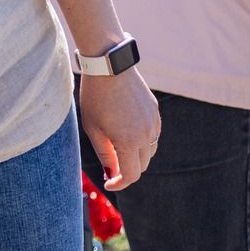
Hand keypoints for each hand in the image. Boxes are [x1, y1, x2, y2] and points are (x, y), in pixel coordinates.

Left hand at [80, 71, 159, 189]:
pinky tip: (126, 132)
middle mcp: (146, 134)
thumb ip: (104, 153)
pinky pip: (152, 135)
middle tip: (110, 168)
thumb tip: (111, 172)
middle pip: (142, 166)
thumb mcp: (93, 128)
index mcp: (128, 141)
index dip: (119, 183)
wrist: (110, 67)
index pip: (131, 175)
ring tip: (116, 148)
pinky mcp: (156, 112)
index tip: (109, 183)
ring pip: (150, 151)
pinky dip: (142, 141)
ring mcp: (154, 123)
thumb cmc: (95, 98)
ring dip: (136, 156)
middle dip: (127, 170)